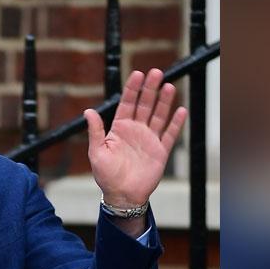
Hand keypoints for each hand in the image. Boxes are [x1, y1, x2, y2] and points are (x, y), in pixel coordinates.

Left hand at [84, 69, 188, 209]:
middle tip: (156, 72)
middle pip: (145, 105)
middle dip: (150, 89)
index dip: (133, 88)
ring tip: (168, 86)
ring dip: (164, 101)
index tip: (137, 73)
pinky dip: (176, 123)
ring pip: (158, 116)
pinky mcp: (160, 151)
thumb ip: (96, 131)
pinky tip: (181, 110)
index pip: (128, 103)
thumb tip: (88, 111)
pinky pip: (170, 134)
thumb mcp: (97, 152)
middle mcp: (136, 130)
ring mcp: (149, 139)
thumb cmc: (106, 176)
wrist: (122, 196)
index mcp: (120, 128)